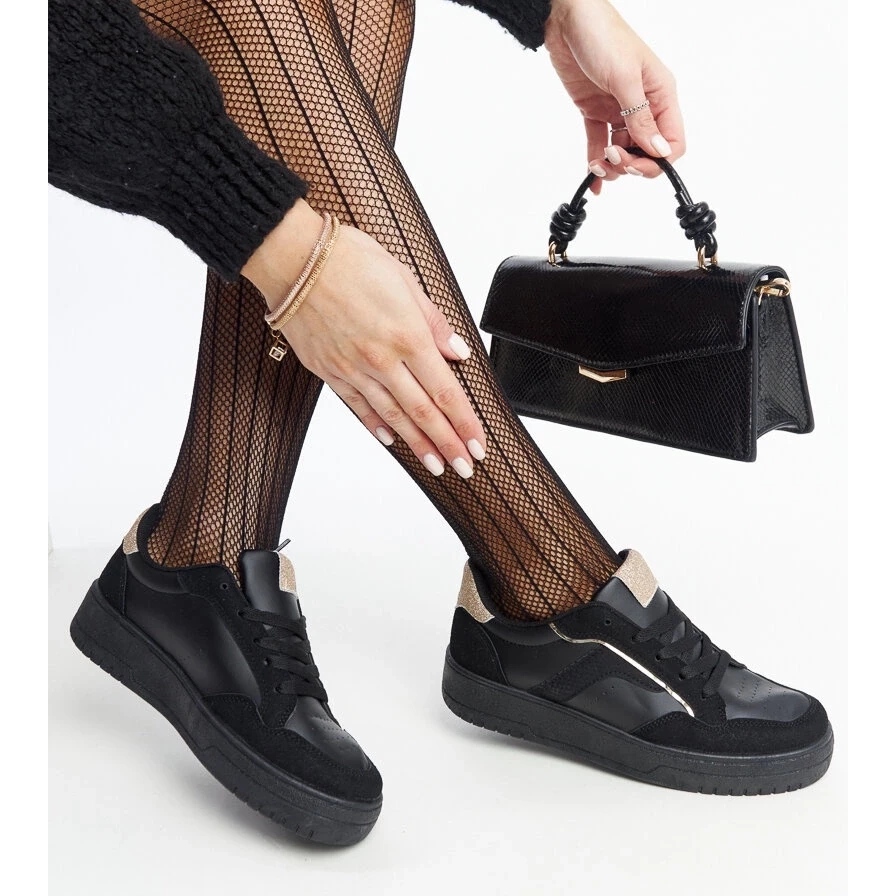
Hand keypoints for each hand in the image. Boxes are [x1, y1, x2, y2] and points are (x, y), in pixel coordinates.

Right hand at [242, 200, 486, 478]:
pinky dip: (376, 426)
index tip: (478, 444)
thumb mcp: (405, 280)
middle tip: (464, 467)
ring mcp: (354, 369)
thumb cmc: (349, 259)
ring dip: (417, 445)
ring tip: (435, 465)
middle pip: (423, 413)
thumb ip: (433, 322)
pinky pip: (358, 406)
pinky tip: (391, 440)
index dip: (465, 422)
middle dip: (448, 444)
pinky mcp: (329, 371)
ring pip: (393, 417)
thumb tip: (457, 351)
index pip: (445, 391)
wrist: (294, 258)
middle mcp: (383, 360)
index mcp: (407, 335)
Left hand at [544, 0, 684, 190]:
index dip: (656, 161)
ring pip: (622, 151)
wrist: (568, 18)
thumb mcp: (624, 78)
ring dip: (611, 166)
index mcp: (660, 94)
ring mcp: (618, 109)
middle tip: (612, 159)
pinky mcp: (595, 110)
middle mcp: (643, 105)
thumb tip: (658, 150)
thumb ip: (640, 117)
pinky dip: (595, 161)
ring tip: (596, 164)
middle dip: (631, 164)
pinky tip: (591, 179)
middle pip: (647, 151)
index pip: (671, 141)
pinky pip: (599, 143)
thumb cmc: (603, 35)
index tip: (635, 164)